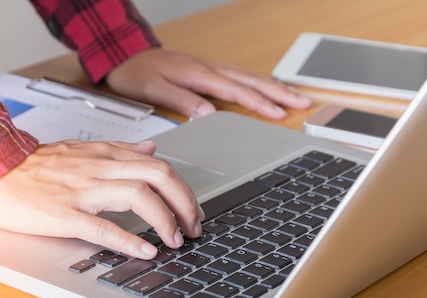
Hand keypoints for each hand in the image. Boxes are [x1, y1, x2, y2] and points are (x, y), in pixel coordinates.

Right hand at [0, 140, 203, 258]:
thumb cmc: (32, 164)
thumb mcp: (81, 147)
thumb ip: (119, 148)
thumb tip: (152, 148)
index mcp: (104, 155)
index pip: (159, 166)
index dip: (183, 190)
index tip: (192, 211)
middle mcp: (99, 168)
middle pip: (159, 177)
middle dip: (185, 204)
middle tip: (193, 228)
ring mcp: (82, 191)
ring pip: (139, 197)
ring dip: (166, 221)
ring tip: (176, 240)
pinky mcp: (63, 214)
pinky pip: (103, 226)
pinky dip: (130, 240)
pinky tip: (146, 251)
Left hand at [105, 48, 311, 119]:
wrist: (125, 55)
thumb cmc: (137, 74)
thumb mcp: (155, 90)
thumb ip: (182, 100)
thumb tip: (208, 113)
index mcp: (198, 75)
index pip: (237, 91)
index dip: (260, 103)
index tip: (279, 113)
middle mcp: (208, 69)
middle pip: (250, 81)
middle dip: (278, 92)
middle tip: (301, 103)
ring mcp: (209, 67)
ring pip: (248, 76)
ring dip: (272, 86)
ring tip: (294, 96)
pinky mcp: (206, 69)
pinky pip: (238, 74)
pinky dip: (256, 82)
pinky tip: (264, 87)